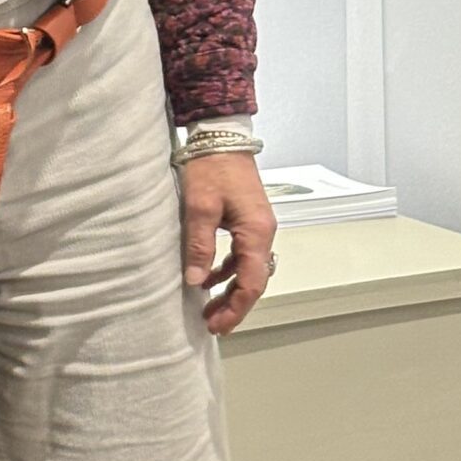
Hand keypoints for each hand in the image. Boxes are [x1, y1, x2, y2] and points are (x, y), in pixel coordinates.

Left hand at [179, 153, 277, 336]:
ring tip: (210, 307)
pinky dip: (229, 270)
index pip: (252, 283)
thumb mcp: (199, 207)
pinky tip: (210, 277)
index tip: (219, 325)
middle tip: (213, 323)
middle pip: (254, 280)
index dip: (236, 308)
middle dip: (234, 305)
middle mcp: (264, 232)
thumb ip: (200, 246)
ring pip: (249, 269)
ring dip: (231, 289)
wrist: (221, 136)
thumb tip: (197, 281)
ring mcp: (258, 226)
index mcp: (256, 231)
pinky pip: (243, 254)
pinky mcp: (249, 220)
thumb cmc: (212, 167)